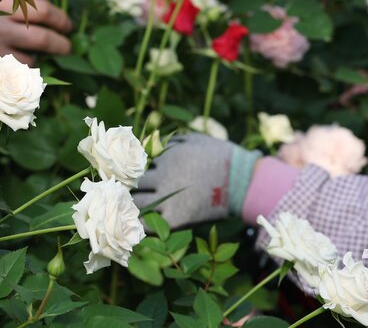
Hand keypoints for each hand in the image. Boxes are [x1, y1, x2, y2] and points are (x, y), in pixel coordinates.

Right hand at [0, 0, 73, 65]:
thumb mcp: (1, 4)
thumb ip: (25, 6)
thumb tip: (61, 22)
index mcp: (2, 3)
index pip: (41, 10)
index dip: (59, 19)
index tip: (67, 26)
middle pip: (40, 38)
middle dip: (59, 44)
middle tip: (67, 47)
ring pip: (30, 59)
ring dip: (39, 57)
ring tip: (37, 54)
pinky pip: (17, 71)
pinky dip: (23, 67)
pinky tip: (16, 60)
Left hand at [132, 133, 257, 228]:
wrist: (241, 181)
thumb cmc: (221, 156)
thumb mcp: (195, 139)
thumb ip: (174, 141)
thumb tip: (159, 142)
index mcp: (165, 156)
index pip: (137, 164)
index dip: (134, 170)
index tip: (130, 176)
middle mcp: (162, 176)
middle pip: (133, 184)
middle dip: (129, 188)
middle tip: (125, 194)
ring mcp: (168, 198)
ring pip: (137, 203)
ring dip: (131, 206)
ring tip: (128, 211)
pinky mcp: (176, 218)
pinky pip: (150, 225)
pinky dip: (141, 226)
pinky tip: (137, 228)